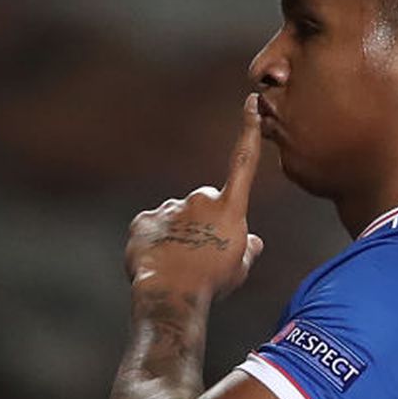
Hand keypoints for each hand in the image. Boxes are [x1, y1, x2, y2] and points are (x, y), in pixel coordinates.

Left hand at [125, 96, 263, 301]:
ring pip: (177, 217)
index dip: (249, 132)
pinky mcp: (144, 220)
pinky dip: (155, 242)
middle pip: (205, 203)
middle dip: (204, 222)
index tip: (250, 103)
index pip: (243, 163)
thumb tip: (253, 241)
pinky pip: (152, 228)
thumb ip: (248, 249)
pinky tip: (159, 262)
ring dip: (179, 234)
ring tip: (179, 265)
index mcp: (229, 209)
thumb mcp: (240, 269)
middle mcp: (200, 200)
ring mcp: (170, 208)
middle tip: (202, 255)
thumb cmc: (212, 284)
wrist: (171, 295)